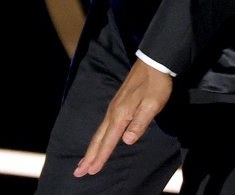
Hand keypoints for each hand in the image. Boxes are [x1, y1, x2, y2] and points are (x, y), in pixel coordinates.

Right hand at [73, 58, 173, 176]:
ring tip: (85, 160)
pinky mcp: (117, 103)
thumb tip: (126, 141)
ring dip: (92, 148)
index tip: (91, 171)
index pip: (109, 141)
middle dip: (89, 156)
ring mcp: (114, 107)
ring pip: (100, 132)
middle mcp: (113, 112)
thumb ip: (140, 123)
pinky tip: (99, 140)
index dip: (101, 157)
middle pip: (98, 138)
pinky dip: (98, 137)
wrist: (153, 62)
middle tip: (78, 172)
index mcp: (121, 115)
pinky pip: (104, 125)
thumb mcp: (153, 104)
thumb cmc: (155, 84)